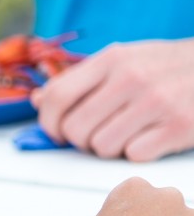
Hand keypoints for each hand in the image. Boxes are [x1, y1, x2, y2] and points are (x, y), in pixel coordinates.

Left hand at [32, 39, 193, 161]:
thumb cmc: (164, 67)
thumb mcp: (122, 59)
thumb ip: (79, 79)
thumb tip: (37, 99)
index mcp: (112, 59)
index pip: (56, 96)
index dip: (48, 121)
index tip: (56, 131)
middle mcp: (132, 78)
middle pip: (75, 128)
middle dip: (78, 140)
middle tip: (93, 136)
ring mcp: (157, 102)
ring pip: (101, 146)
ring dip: (108, 148)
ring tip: (124, 134)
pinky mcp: (180, 126)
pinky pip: (133, 156)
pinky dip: (136, 154)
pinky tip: (148, 138)